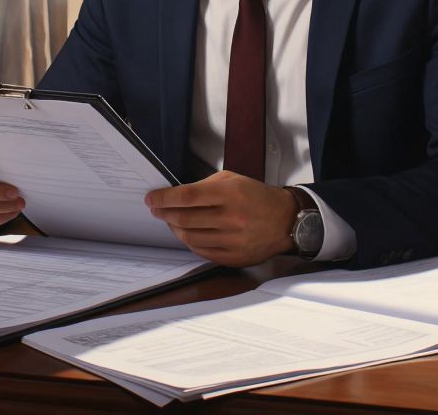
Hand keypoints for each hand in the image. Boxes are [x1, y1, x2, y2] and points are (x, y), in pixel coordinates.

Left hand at [144, 171, 297, 267]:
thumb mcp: (234, 180)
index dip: (164, 198)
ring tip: (171, 221)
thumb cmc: (258, 198)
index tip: (152, 199)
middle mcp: (232, 218)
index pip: (187, 197)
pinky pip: (201, 251)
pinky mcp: (234, 257)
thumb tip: (177, 195)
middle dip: (164, 213)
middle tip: (157, 209)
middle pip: (184, 218)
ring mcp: (233, 240)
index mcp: (230, 194)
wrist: (286, 221)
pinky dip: (189, 242)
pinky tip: (187, 233)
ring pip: (190, 237)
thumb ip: (205, 186)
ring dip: (175, 228)